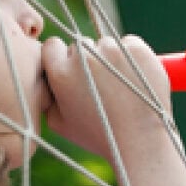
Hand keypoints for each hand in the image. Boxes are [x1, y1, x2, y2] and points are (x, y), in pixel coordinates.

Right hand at [41, 35, 169, 159]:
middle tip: (100, 86)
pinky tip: (134, 80)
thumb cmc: (99, 136)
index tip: (71, 70)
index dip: (61, 58)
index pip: (52, 46)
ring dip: (110, 59)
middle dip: (87, 61)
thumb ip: (48, 96)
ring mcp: (112, 50)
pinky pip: (129, 43)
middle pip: (80, 45)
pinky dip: (132, 56)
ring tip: (120, 88)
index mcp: (61, 73)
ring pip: (106, 44)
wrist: (140, 142)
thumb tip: (45, 78)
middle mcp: (84, 57)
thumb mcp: (60, 124)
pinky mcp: (136, 48)